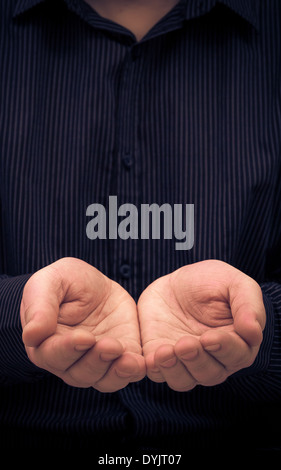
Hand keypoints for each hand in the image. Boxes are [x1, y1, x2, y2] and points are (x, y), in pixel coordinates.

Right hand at [20, 257, 144, 391]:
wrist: (93, 284)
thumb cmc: (65, 282)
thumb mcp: (50, 282)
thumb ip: (40, 306)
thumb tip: (31, 335)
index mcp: (46, 344)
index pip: (53, 355)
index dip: (68, 349)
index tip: (84, 337)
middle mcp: (69, 361)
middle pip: (79, 373)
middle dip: (96, 361)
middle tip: (111, 345)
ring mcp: (97, 362)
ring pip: (104, 380)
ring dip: (116, 372)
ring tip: (128, 358)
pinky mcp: (122, 357)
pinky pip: (127, 373)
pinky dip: (134, 371)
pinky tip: (142, 362)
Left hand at [138, 260, 265, 391]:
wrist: (175, 283)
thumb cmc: (211, 281)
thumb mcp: (233, 283)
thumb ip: (247, 305)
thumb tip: (254, 332)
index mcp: (238, 343)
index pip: (236, 355)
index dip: (224, 348)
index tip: (210, 337)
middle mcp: (214, 360)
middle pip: (210, 373)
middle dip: (197, 360)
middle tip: (185, 343)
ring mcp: (186, 363)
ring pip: (184, 380)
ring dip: (175, 369)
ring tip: (165, 351)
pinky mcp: (161, 359)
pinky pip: (157, 373)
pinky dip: (154, 369)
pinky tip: (150, 358)